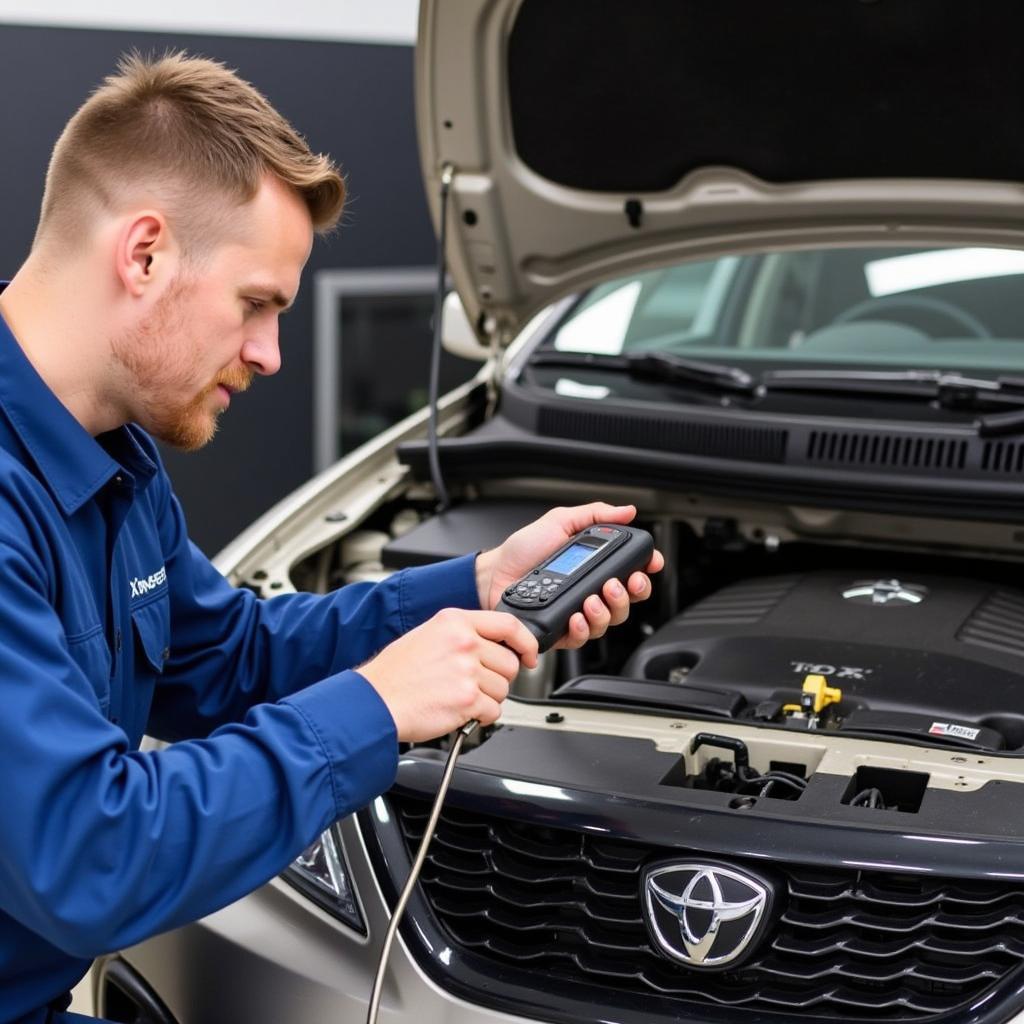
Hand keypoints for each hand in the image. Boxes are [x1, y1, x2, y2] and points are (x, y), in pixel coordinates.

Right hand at [358, 608, 537, 741]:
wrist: (374, 701)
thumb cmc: (395, 673)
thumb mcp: (428, 635)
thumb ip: (462, 635)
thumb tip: (494, 646)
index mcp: (455, 621)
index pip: (509, 625)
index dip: (526, 643)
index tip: (529, 654)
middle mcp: (464, 642)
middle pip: (510, 663)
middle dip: (498, 678)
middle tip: (475, 684)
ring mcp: (467, 671)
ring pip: (503, 690)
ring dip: (486, 699)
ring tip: (458, 696)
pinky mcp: (467, 699)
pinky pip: (494, 711)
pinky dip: (481, 717)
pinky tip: (459, 710)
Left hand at [475, 502, 664, 649]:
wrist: (494, 572)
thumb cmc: (523, 549)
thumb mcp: (560, 522)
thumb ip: (595, 515)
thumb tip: (628, 510)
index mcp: (596, 567)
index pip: (632, 574)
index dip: (646, 571)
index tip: (649, 564)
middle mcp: (591, 592)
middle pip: (626, 603)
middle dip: (628, 595)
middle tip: (615, 584)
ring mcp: (577, 613)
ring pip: (608, 623)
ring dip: (606, 612)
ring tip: (591, 599)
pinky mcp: (560, 631)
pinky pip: (581, 638)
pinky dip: (583, 629)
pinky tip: (576, 616)